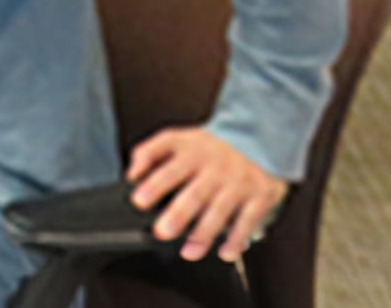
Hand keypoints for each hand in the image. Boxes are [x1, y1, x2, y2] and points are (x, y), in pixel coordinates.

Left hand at [127, 128, 287, 263]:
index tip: (139, 201)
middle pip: (195, 193)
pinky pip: (247, 221)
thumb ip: (149, 152)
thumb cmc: (208, 147)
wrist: (257, 138)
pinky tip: (225, 252)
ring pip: (220, 211)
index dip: (153, 185)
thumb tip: (132, 174)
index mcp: (192, 152)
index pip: (169, 169)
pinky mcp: (259, 196)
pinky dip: (236, 239)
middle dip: (178, 214)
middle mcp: (215, 168)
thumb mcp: (177, 138)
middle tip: (162, 231)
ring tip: (189, 252)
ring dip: (204, 234)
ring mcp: (238, 182)